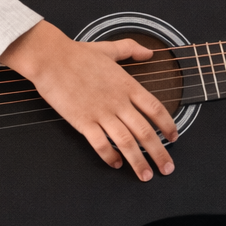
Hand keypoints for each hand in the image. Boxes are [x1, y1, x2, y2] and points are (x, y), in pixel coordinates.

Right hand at [0, 19, 177, 180]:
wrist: (51, 58)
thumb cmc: (78, 53)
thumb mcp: (109, 49)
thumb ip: (131, 49)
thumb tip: (149, 52)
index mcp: (127, 85)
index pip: (155, 108)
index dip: (168, 125)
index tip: (174, 138)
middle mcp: (118, 102)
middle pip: (145, 131)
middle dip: (159, 153)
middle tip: (168, 168)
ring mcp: (101, 113)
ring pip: (126, 142)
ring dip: (138, 161)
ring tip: (146, 176)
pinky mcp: (83, 122)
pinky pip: (100, 144)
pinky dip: (110, 156)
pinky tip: (116, 164)